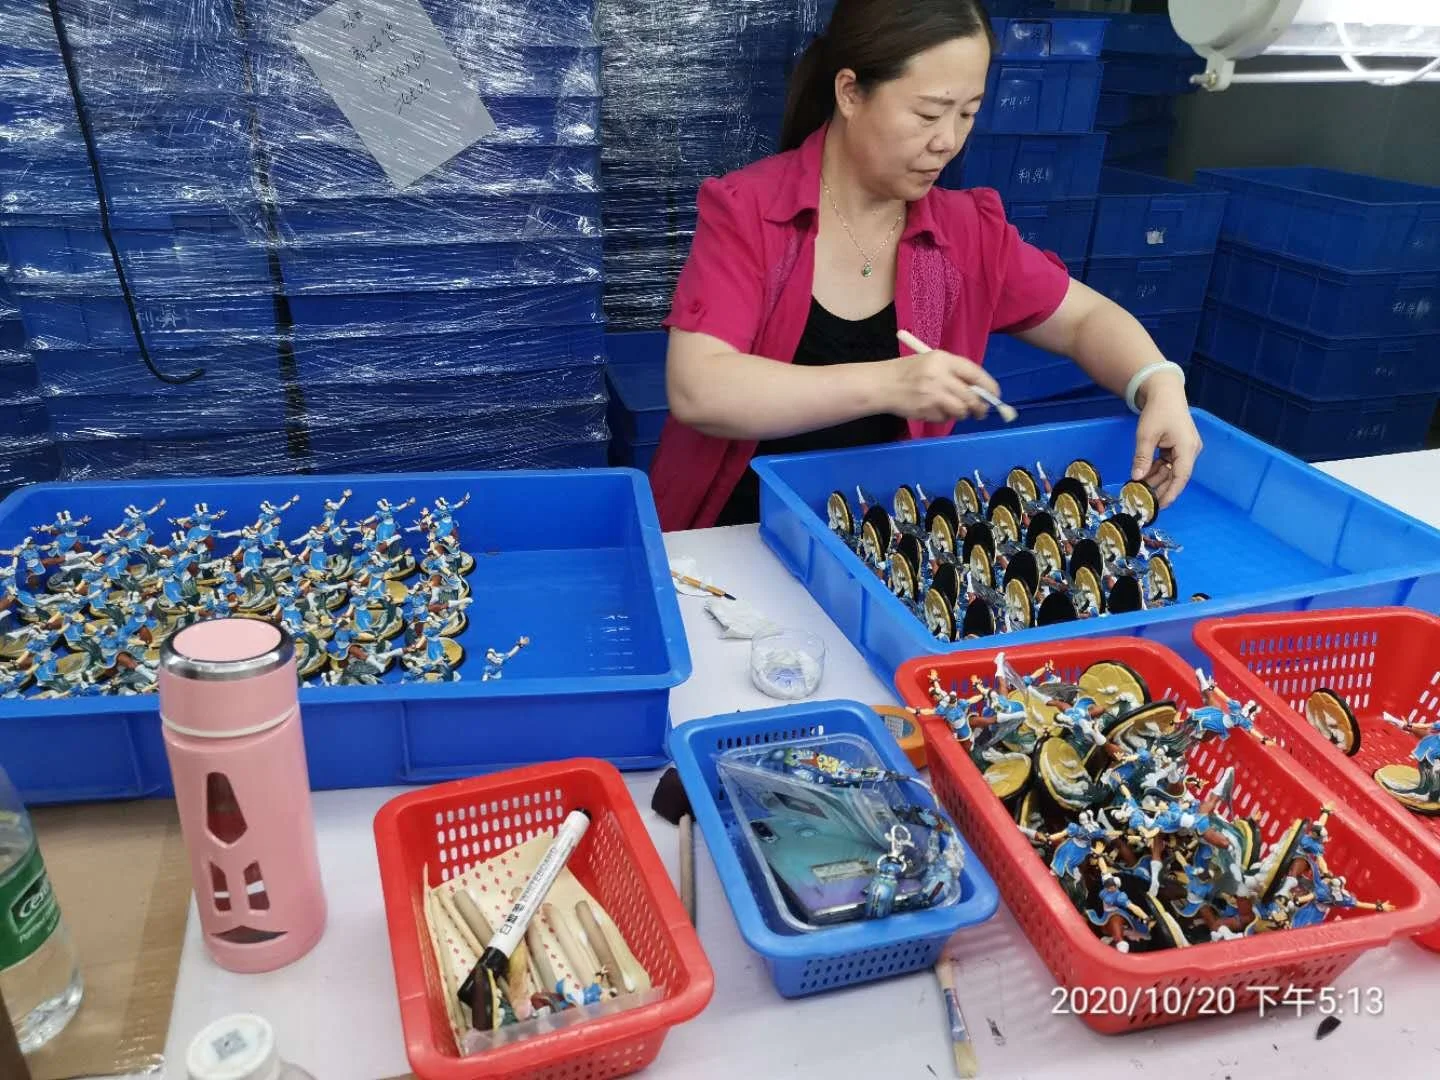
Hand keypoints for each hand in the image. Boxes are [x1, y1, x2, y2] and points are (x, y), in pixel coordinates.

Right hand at [885, 350, 1001, 422]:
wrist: (881, 384)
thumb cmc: (908, 372)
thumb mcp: (932, 363)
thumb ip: (955, 374)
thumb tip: (980, 391)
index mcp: (943, 360)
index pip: (975, 373)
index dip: (989, 386)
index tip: (996, 395)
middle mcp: (940, 376)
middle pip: (972, 397)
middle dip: (980, 407)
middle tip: (981, 412)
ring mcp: (933, 394)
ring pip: (961, 410)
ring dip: (962, 413)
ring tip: (954, 410)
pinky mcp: (926, 410)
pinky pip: (945, 418)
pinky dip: (944, 417)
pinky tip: (934, 410)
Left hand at [1132, 373, 1201, 507]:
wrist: (1164, 392)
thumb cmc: (1158, 411)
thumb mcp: (1146, 435)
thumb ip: (1142, 457)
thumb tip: (1136, 478)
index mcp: (1187, 448)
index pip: (1181, 477)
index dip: (1171, 493)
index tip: (1160, 506)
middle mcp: (1190, 450)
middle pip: (1176, 476)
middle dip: (1161, 489)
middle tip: (1145, 501)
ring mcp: (1185, 449)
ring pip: (1171, 471)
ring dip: (1157, 480)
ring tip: (1140, 489)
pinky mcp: (1178, 447)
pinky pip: (1169, 463)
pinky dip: (1157, 470)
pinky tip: (1143, 477)